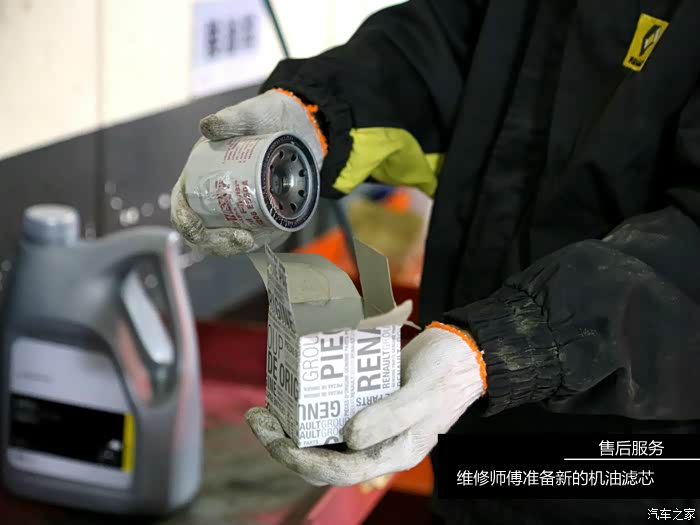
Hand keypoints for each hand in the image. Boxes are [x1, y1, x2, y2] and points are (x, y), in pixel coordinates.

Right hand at [170, 89, 325, 255]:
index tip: (194, 225)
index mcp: (201, 175)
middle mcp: (215, 197)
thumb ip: (232, 118)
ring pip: (230, 242)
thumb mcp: (251, 114)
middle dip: (217, 243)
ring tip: (255, 239)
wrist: (300, 126)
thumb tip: (208, 127)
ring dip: (240, 247)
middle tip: (240, 238)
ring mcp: (238, 211)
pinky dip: (262, 242)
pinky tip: (272, 234)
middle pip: (204, 234)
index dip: (183, 220)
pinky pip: (257, 238)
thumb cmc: (267, 117)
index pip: (182, 205)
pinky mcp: (262, 218)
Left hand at [245, 322, 486, 485]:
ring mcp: (370, 423)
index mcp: (394, 452)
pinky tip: (292, 389)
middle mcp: (378, 443)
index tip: (277, 440)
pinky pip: (332, 410)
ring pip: (323, 437)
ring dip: (292, 426)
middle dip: (286, 444)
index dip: (304, 461)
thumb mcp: (423, 394)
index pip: (341, 470)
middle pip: (324, 458)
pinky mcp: (365, 401)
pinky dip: (309, 405)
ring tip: (265, 407)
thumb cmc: (449, 373)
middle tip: (258, 418)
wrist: (463, 349)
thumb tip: (348, 438)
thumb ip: (389, 416)